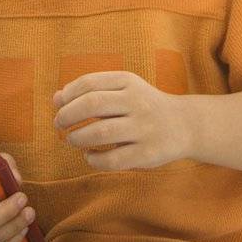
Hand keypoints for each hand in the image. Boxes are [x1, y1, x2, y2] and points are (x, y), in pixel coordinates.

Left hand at [52, 71, 189, 168]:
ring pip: (100, 133)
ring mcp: (144, 128)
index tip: (59, 105)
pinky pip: (112, 159)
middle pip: (92, 105)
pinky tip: (89, 156)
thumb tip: (56, 98)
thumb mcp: (121, 90)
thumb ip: (89, 91)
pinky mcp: (148, 154)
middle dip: (67, 115)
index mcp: (128, 82)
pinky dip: (93, 159)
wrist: (185, 125)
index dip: (68, 94)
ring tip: (72, 140)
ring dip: (77, 138)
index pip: (89, 83)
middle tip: (59, 124)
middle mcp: (138, 102)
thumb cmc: (142, 106)